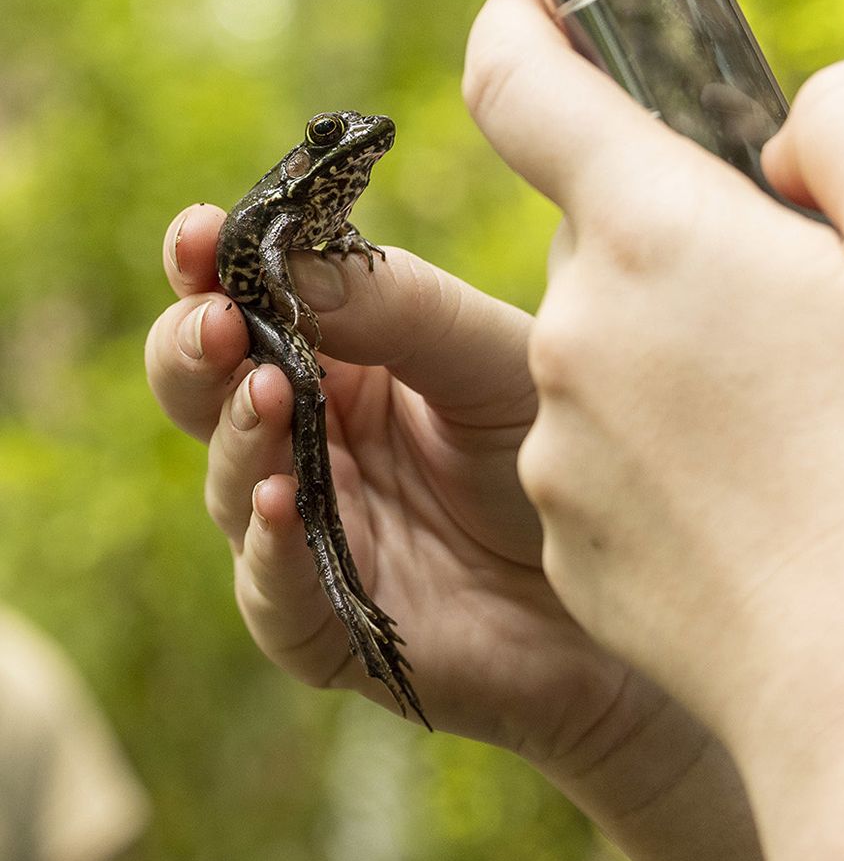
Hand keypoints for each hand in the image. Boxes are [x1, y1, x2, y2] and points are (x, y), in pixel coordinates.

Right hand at [143, 212, 681, 786]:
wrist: (633, 570)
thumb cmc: (561, 450)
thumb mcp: (492, 357)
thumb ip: (400, 309)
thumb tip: (289, 257)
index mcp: (342, 358)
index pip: (246, 301)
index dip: (208, 267)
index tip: (195, 234)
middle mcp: (310, 441)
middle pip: (204, 389)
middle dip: (193, 348)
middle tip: (217, 321)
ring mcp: (313, 531)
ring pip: (229, 482)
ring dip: (237, 435)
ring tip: (266, 392)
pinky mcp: (331, 626)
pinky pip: (274, 590)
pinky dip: (269, 547)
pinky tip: (280, 502)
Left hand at [464, 0, 843, 759]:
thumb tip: (784, 135)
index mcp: (650, 233)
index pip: (520, 81)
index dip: (524, 20)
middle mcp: (574, 336)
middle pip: (609, 223)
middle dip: (694, 223)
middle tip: (825, 286)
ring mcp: (567, 458)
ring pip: (620, 340)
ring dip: (698, 340)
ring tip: (829, 416)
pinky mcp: (584, 554)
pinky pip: (622, 451)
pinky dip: (687, 447)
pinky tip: (792, 500)